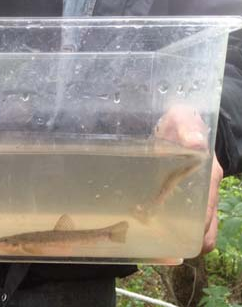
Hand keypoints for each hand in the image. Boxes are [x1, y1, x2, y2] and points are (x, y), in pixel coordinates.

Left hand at [154, 105, 221, 253]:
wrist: (181, 126)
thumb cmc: (180, 124)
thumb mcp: (182, 120)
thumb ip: (187, 127)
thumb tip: (195, 142)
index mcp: (209, 176)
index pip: (209, 209)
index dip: (197, 227)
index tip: (176, 235)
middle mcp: (207, 191)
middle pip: (205, 227)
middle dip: (187, 240)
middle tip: (158, 243)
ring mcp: (198, 197)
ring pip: (198, 230)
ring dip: (182, 241)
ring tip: (155, 243)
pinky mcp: (186, 199)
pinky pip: (187, 223)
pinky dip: (177, 233)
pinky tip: (155, 233)